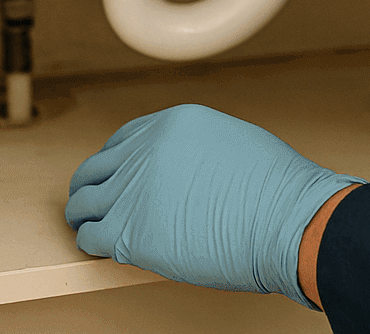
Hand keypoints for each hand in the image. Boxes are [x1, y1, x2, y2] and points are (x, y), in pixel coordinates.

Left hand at [65, 104, 360, 306]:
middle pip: (97, 167)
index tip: (111, 174)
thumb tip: (185, 168)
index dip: (113, 160)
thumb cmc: (275, 188)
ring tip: (84, 224)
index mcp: (171, 124)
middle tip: (90, 200)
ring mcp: (135, 191)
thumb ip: (196, 148)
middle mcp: (146, 151)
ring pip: (85, 201)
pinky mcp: (131, 232)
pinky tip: (98, 247)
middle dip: (91, 185)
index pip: (122, 139)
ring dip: (82, 213)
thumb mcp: (232, 140)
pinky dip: (90, 241)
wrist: (287, 220)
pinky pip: (91, 236)